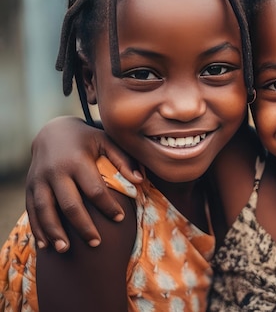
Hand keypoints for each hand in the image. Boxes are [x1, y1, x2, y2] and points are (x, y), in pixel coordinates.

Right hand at [25, 116, 140, 251]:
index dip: (108, 206)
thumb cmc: (87, 140)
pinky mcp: (29, 187)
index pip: (94, 189)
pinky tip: (45, 245)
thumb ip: (124, 160)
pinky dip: (38, 229)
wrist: (52, 131)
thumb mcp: (107, 142)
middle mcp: (55, 171)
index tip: (121, 218)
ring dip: (55, 232)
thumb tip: (140, 180)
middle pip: (69, 204)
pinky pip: (31, 211)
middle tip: (96, 243)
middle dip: (83, 226)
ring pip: (45, 211)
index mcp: (77, 160)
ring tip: (66, 250)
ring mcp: (39, 180)